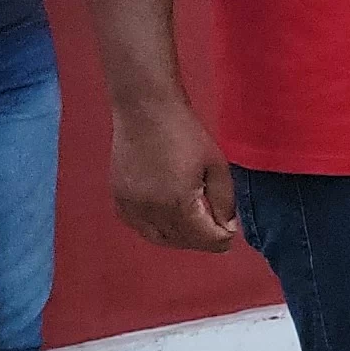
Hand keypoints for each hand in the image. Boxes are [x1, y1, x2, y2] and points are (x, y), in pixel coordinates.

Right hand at [111, 95, 240, 252]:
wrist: (145, 109)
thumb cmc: (184, 133)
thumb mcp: (216, 167)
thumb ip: (224, 202)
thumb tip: (227, 227)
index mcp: (178, 203)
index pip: (204, 239)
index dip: (222, 239)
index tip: (231, 233)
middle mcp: (151, 210)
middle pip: (182, 241)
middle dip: (203, 240)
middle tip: (217, 231)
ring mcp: (131, 205)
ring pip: (158, 238)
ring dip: (180, 238)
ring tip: (196, 229)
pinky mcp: (119, 197)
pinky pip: (139, 226)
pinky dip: (155, 229)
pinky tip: (168, 220)